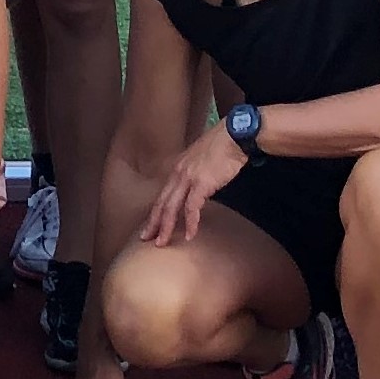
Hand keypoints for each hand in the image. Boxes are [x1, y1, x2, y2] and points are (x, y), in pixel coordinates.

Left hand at [140, 126, 247, 246]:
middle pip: (161, 202)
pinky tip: (190, 235)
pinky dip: (190, 223)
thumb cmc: (223, 146)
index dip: (155, 211)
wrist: (234, 135)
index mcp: (177, 168)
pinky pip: (192, 207)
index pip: (162, 194)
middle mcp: (178, 173)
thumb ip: (195, 172)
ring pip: (171, 207)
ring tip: (162, 243)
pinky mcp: (202, 183)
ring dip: (166, 227)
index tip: (150, 225)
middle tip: (145, 239)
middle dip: (153, 223)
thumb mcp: (201, 159)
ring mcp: (188, 178)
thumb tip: (196, 187)